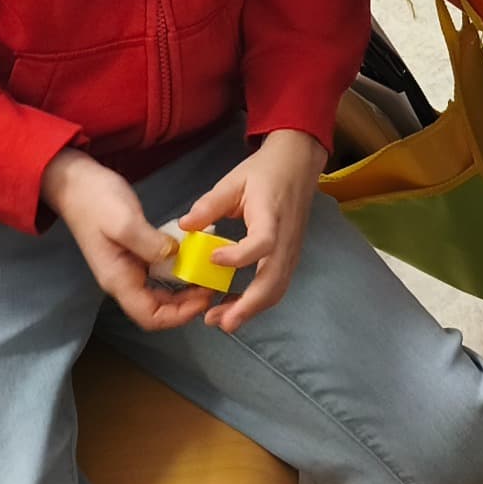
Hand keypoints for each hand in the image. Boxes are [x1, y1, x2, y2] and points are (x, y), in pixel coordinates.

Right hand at [40, 149, 210, 331]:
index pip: (149, 316)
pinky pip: (158, 273)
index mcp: (118, 279)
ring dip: (183, 290)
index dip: (178, 316)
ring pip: (158, 293)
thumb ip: (149, 242)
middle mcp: (123, 280)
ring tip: (206, 274)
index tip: (203, 299)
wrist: (75, 183)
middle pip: (156, 309)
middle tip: (211, 286)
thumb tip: (174, 257)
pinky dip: (177, 271)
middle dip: (185, 305)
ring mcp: (127, 268)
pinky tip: (192, 256)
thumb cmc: (97, 201)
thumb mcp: (124, 220)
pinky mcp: (133, 254)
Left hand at [180, 129, 325, 333]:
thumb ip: (209, 204)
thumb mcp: (234, 181)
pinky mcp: (289, 255)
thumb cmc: (265, 171)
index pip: (263, 243)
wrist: (298, 162)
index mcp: (271, 216)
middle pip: (274, 281)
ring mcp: (291, 250)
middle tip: (217, 321)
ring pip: (277, 289)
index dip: (239, 256)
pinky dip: (257, 301)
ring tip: (222, 321)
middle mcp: (286, 239)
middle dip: (247, 305)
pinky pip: (277, 285)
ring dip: (251, 309)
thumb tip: (184, 226)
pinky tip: (234, 305)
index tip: (213, 259)